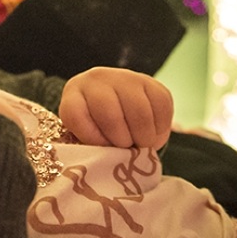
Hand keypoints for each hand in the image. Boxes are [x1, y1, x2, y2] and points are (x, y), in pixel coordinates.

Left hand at [58, 67, 172, 148]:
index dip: (91, 138)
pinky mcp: (152, 82)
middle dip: (122, 141)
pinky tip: (152, 134)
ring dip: (144, 137)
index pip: (75, 115)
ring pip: (140, 112)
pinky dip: (160, 128)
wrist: (117, 102)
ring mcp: (125, 77)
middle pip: (110, 115)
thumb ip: (93, 146)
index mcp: (74, 94)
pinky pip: (162, 106)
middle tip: (126, 149)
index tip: (103, 148)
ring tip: (141, 144)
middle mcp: (97, 79)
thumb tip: (113, 160)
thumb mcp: (87, 136)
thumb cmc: (98, 127)